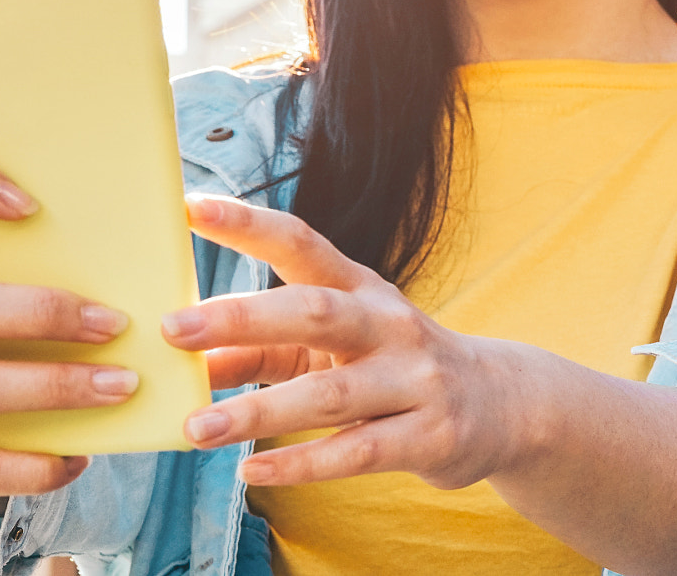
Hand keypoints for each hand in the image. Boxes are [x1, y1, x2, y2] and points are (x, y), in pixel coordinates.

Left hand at [163, 195, 533, 489]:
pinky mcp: (428, 436)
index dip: (248, 225)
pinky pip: (356, 452)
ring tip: (196, 428)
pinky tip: (251, 469)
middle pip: (312, 310)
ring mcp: (414, 380)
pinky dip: (300, 463)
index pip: (301, 243)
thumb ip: (263, 352)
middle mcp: (389, 324)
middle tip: (174, 329)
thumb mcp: (333, 346)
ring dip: (256, 411)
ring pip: (328, 394)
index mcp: (360, 289)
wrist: (501, 405)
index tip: (191, 207)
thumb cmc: (394, 366)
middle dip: (241, 316)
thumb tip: (190, 362)